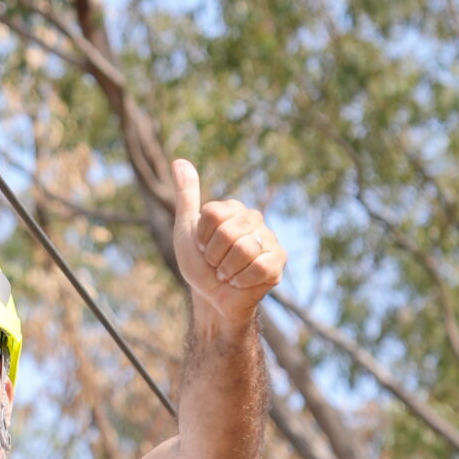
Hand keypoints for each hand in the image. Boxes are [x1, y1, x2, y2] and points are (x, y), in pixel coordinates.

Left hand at [172, 160, 285, 333]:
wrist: (211, 298)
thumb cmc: (199, 264)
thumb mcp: (186, 229)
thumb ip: (186, 196)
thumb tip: (179, 161)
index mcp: (233, 209)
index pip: (213, 213)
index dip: (201, 236)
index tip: (201, 246)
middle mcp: (254, 219)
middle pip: (228, 232)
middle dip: (213, 256)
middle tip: (215, 263)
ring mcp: (269, 240)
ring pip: (244, 249)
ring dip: (227, 269)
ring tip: (227, 273)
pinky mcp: (278, 262)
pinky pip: (260, 266)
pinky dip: (242, 279)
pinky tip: (240, 282)